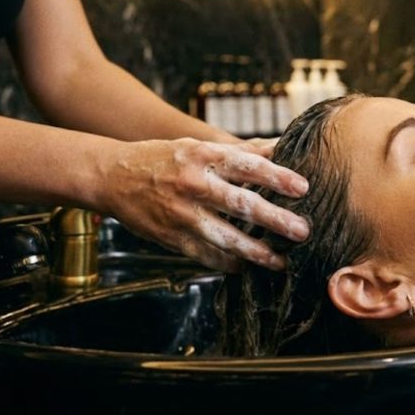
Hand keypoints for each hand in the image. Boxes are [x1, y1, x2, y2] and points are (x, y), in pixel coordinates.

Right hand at [94, 138, 308, 271]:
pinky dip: (228, 263)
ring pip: (226, 237)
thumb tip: (280, 147)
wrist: (112, 177)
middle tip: (302, 230)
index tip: (302, 187)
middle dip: (275, 220)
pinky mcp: (172, 238)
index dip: (277, 177)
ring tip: (281, 260)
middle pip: (242, 204)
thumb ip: (240, 151)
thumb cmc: (164, 158)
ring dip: (257, 252)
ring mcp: (182, 214)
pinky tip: (247, 267)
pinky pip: (206, 255)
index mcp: (202, 156)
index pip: (247, 166)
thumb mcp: (199, 146)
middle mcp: (193, 184)